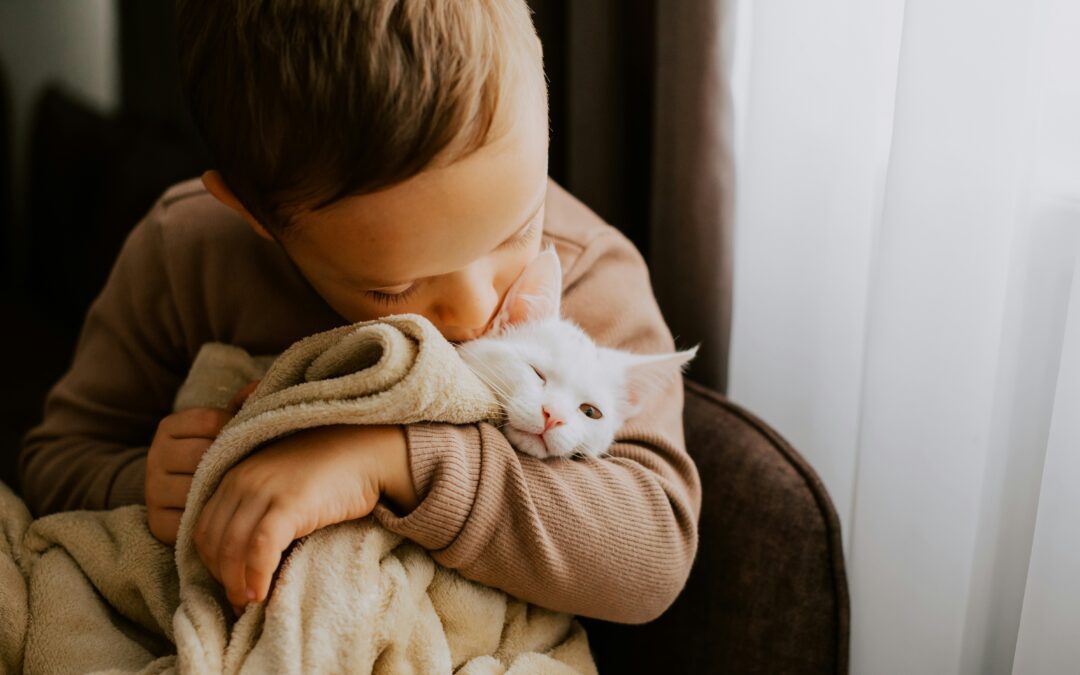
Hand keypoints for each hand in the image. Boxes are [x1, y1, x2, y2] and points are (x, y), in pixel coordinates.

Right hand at [145, 380, 259, 544]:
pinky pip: (191, 520)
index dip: (237, 430)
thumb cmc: (213, 454)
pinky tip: (229, 512)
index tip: (250, 439)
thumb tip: (260, 386)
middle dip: (231, 462)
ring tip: (244, 491)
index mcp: (169, 427)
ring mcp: (153, 490)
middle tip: (254, 469)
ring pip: (198, 488)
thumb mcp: (222, 427)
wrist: (178, 493)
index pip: (211, 421)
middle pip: (203, 455)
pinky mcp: (157, 521)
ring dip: (224, 491)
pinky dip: (213, 518)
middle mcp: (156, 456)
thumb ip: (241, 407)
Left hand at [193, 423, 414, 616]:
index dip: (211, 563)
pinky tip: (263, 592)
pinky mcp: (291, 503)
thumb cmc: (329, 471)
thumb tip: (246, 554)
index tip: (230, 584)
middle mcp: (243, 481)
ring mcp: (265, 490)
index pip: (205, 528)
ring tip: (250, 603)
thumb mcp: (281, 483)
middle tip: (240, 601)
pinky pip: (261, 547)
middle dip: (222, 578)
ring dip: (236, 583)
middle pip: (214, 542)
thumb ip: (258, 507)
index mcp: (236, 476)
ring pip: (232, 548)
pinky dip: (257, 575)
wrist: (366, 451)